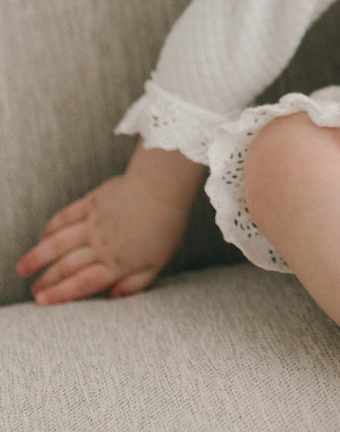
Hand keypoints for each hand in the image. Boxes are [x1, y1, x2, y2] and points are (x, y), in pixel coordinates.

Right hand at [14, 173, 191, 305]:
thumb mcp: (158, 261)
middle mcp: (101, 245)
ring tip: (23, 269)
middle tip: (32, 290)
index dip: (60, 294)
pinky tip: (43, 235)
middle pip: (67, 267)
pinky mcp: (93, 202)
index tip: (41, 302)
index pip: (82, 284)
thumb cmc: (166, 225)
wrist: (165, 187)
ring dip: (38, 257)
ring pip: (58, 244)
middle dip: (46, 281)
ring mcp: (94, 223)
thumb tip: (113, 297)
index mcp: (117, 263)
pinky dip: (51, 227)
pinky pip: (66, 217)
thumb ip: (136, 283)